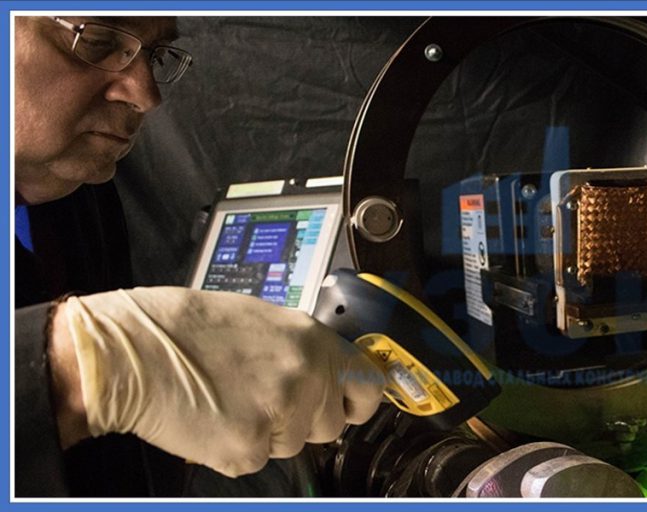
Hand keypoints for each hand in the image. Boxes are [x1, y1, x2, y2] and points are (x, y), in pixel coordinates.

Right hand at [50, 287, 383, 476]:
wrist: (129, 353)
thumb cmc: (183, 328)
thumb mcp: (260, 319)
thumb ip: (300, 348)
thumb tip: (324, 370)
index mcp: (311, 340)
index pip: (368, 384)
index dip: (358, 399)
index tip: (350, 404)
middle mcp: (305, 377)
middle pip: (329, 423)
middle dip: (302, 418)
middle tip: (260, 396)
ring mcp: (279, 416)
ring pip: (292, 444)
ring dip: (266, 432)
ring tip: (228, 399)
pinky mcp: (248, 449)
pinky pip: (256, 461)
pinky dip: (235, 448)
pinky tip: (212, 418)